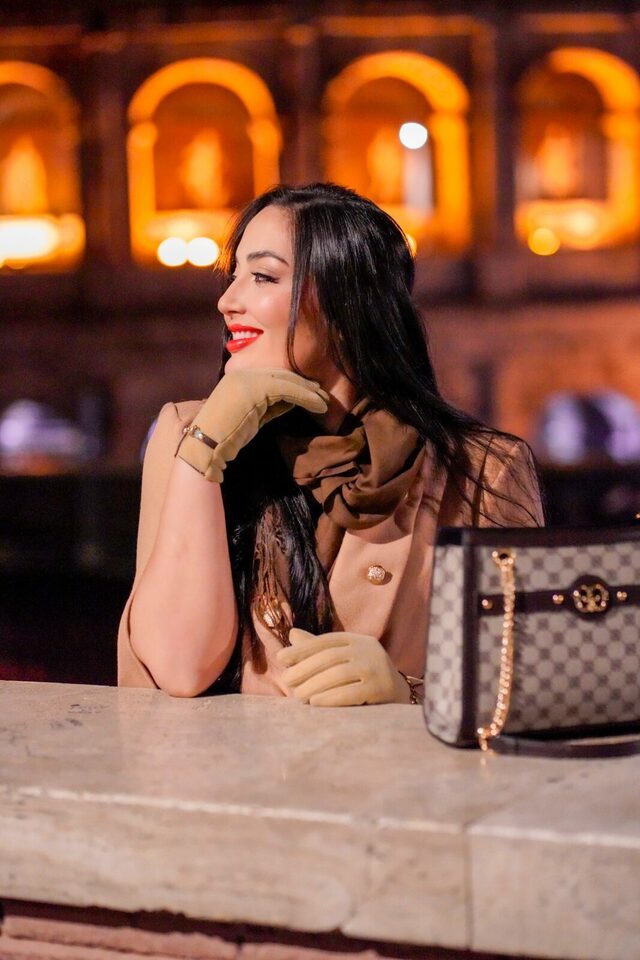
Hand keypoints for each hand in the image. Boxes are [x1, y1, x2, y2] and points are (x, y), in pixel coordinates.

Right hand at [177, 369, 328, 481]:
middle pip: (281, 375)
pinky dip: (305, 396)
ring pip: (287, 380)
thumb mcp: (252, 417)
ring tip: (324, 401)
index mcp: (239, 378)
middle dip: (304, 385)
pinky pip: (287, 389)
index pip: (272, 376)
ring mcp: (248, 378)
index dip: (294, 384)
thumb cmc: (225, 438)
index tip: (311, 393)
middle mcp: (243, 373)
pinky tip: (318, 405)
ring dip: (309, 391)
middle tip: (323, 395)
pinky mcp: (255, 388)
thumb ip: (269, 406)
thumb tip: (291, 400)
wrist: (205, 445)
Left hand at [277, 628, 408, 705]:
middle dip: (305, 668)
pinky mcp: (381, 689)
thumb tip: (292, 634)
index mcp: (358, 640)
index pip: (326, 641)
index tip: (281, 658)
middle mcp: (369, 650)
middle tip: (287, 681)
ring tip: (298, 696)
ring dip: (314, 685)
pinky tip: (315, 703)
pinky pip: (352, 693)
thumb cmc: (363, 677)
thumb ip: (319, 649)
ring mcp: (377, 669)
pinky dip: (331, 698)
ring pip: (339, 674)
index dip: (302, 649)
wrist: (398, 697)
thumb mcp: (343, 660)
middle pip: (330, 657)